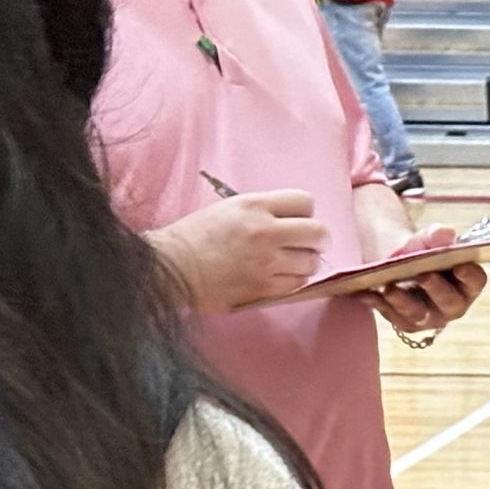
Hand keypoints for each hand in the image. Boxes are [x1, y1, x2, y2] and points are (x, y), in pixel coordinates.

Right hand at [150, 189, 326, 311]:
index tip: (299, 220)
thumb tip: (293, 221)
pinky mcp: (264, 287)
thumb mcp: (227, 209)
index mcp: (254, 205)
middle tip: (311, 244)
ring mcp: (267, 261)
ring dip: (306, 262)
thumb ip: (261, 211)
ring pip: (312, 261)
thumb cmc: (195, 236)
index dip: (306, 212)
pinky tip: (279, 276)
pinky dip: (293, 280)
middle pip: (318, 232)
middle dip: (318, 239)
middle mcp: (265, 231)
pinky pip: (298, 283)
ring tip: (290, 262)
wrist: (171, 267)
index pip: (305, 201)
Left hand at [358, 222, 487, 339]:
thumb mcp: (427, 239)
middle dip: (437, 289)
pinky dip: (378, 303)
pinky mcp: (405, 322)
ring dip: (403, 301)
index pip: (476, 281)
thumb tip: (444, 233)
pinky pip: (391, 315)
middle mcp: (453, 305)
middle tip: (424, 275)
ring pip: (418, 314)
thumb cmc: (422, 250)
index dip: (470, 275)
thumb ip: (435, 237)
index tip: (460, 266)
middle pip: (450, 303)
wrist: (399, 261)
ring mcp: (429, 317)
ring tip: (390, 288)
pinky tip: (365, 292)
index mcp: (467, 284)